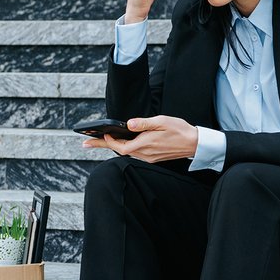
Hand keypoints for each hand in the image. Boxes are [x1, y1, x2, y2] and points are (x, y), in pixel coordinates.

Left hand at [83, 115, 197, 162]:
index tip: (101, 134)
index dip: (109, 141)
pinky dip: (124, 147)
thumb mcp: (161, 121)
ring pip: (126, 152)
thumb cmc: (179, 130)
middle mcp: (145, 154)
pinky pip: (134, 153)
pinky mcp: (152, 157)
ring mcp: (148, 157)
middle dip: (102, 145)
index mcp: (145, 144)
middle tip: (85, 143)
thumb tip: (128, 124)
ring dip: (113, 146)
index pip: (120, 147)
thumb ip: (144, 123)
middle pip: (119, 151)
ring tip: (99, 140)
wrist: (194, 143)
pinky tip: (121, 142)